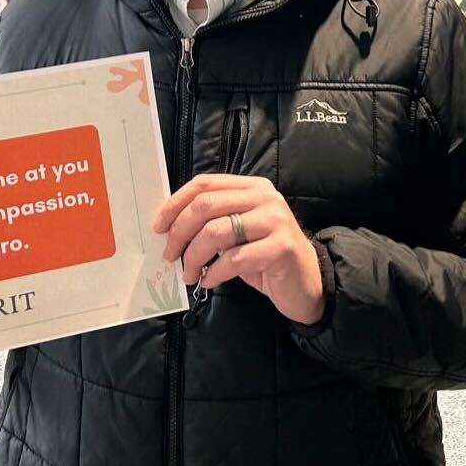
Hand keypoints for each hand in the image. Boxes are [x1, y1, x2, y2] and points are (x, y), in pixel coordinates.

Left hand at [152, 173, 324, 325]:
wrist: (306, 281)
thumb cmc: (266, 255)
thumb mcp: (239, 232)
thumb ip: (214, 222)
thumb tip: (170, 229)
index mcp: (251, 186)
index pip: (204, 183)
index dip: (175, 203)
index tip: (158, 226)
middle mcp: (264, 197)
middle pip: (206, 205)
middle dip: (179, 232)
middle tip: (169, 255)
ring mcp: (274, 220)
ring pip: (216, 232)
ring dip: (194, 257)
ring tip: (190, 274)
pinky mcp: (280, 247)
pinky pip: (234, 259)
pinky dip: (214, 273)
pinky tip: (210, 281)